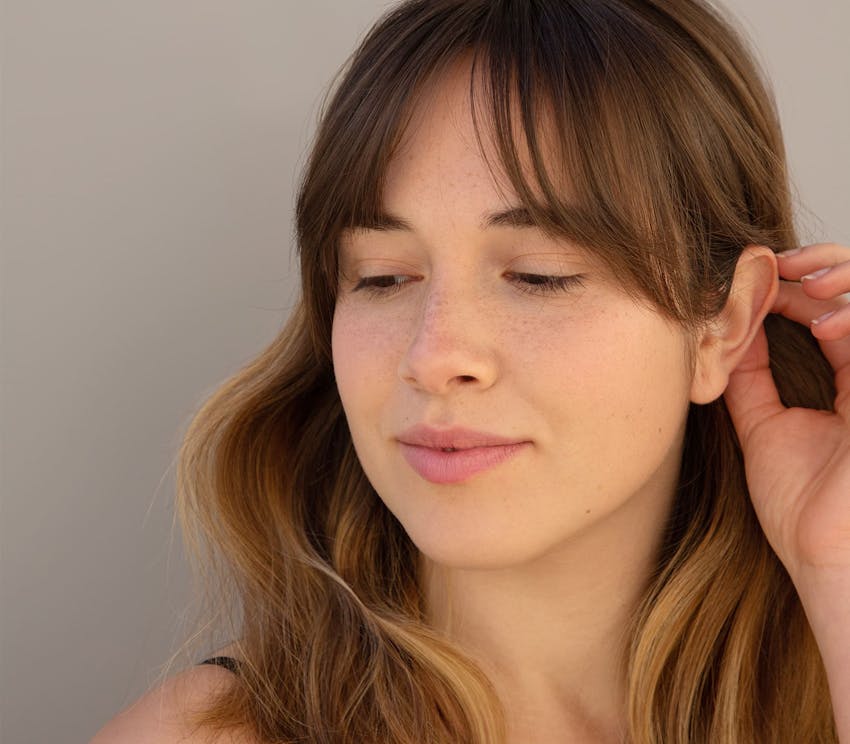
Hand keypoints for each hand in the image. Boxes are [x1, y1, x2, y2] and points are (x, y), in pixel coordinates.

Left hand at [723, 242, 849, 587]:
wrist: (827, 558)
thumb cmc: (800, 504)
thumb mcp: (762, 427)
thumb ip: (749, 379)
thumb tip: (727, 333)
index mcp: (845, 382)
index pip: (828, 312)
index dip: (794, 286)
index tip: (753, 275)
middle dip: (824, 265)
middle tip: (780, 261)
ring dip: (844, 281)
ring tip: (800, 283)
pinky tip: (823, 325)